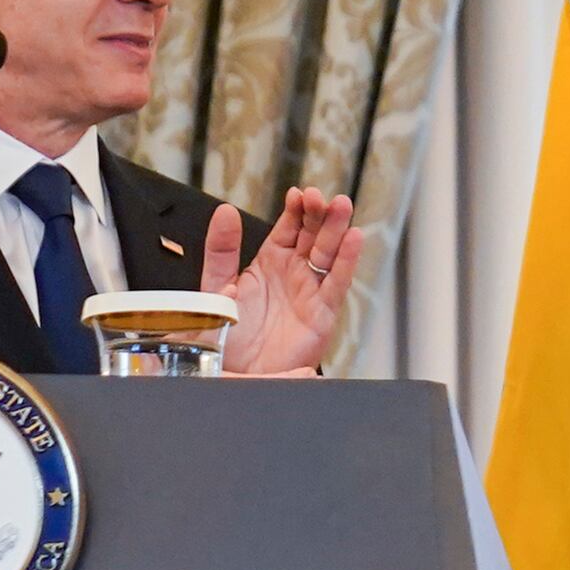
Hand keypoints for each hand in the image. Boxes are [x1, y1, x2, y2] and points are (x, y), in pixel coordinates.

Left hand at [208, 186, 361, 377]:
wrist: (236, 376)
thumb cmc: (227, 338)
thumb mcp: (215, 286)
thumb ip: (221, 250)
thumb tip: (225, 211)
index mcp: (269, 264)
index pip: (288, 228)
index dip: (295, 210)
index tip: (297, 194)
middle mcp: (293, 275)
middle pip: (312, 236)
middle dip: (318, 214)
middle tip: (318, 197)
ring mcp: (310, 292)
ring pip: (328, 254)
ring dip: (337, 229)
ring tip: (341, 205)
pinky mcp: (322, 314)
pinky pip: (337, 284)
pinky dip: (348, 261)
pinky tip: (354, 239)